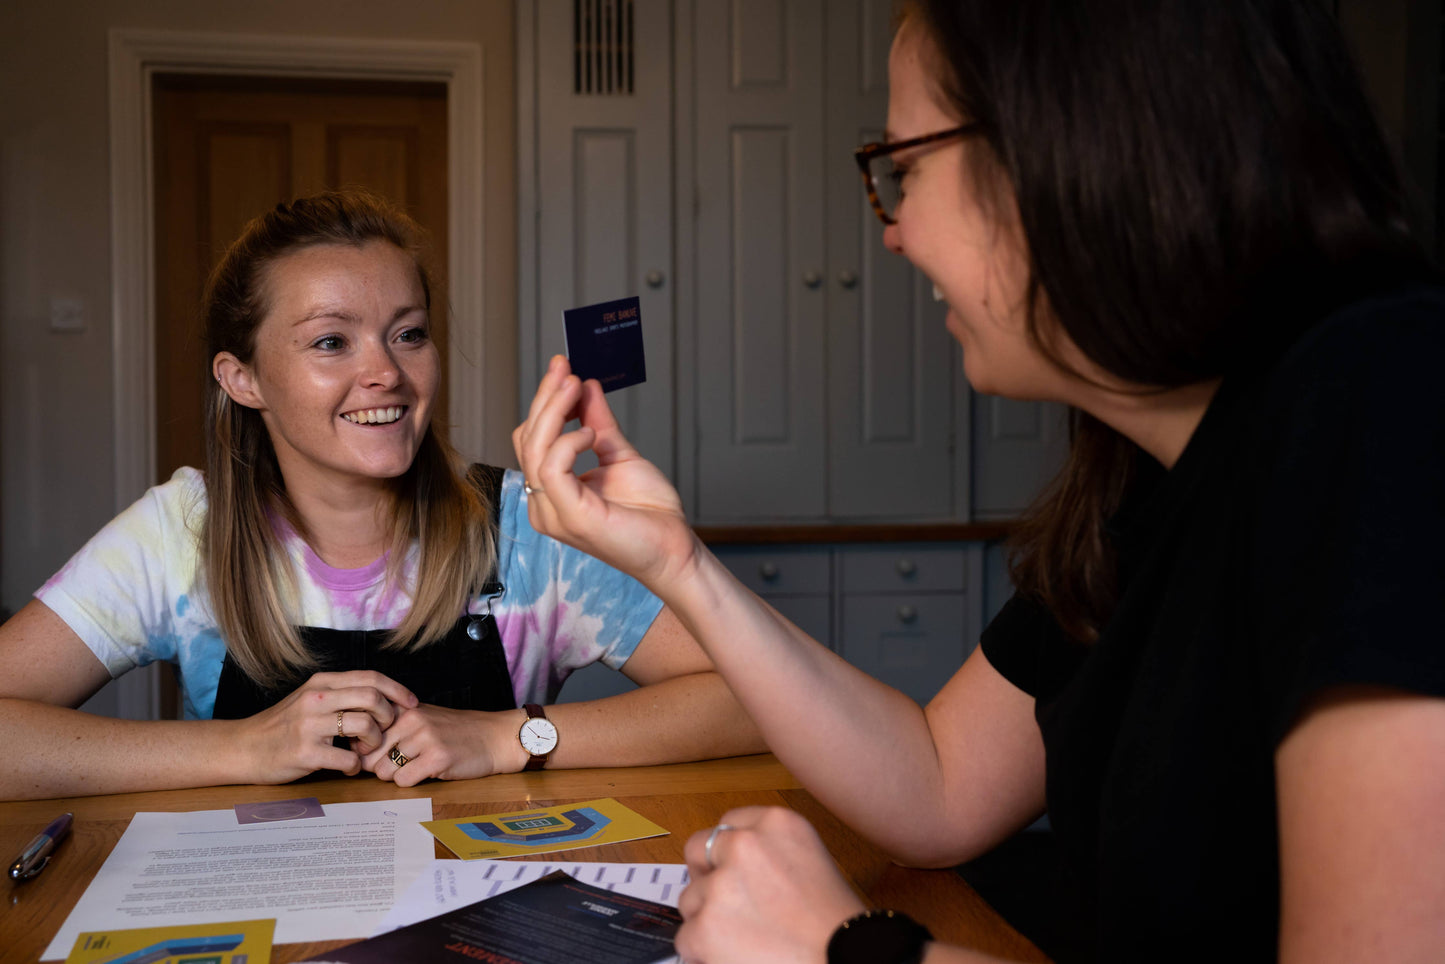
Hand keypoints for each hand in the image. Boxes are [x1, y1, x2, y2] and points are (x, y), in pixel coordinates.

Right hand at [235, 671, 416, 783]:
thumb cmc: (282, 725)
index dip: (398, 690)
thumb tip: (382, 697)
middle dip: (389, 716)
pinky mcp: (305, 753)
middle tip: (386, 731)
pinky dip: (356, 767)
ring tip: (366, 751)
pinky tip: (349, 768)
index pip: (371, 677)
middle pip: (372, 698)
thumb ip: (340, 694)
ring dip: (375, 742)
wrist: (244, 748)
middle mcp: (317, 699)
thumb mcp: (309, 699)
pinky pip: (348, 760)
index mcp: (322, 683)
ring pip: (364, 726)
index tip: (411, 703)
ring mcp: (310, 726)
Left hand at [363, 704, 520, 787]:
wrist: (495, 737)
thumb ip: (393, 727)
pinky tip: (429, 772)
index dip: (368, 751)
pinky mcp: (437, 758)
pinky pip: (403, 781)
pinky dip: (412, 782)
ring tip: (418, 767)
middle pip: (370, 756)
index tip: (381, 754)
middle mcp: (411, 719)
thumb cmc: (457, 731)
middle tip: (403, 765)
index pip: (364, 734)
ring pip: (384, 771)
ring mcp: (425, 738)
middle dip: (380, 767)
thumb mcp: (424, 718)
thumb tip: (356, 748)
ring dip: (397, 776)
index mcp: (405, 708)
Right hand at [513, 355, 701, 593]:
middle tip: (565, 368)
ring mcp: (553, 513)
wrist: (674, 547)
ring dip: (553, 411)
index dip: (544, 402)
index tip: (563, 368)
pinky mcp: (570, 517)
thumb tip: (585, 387)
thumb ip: (598, 423)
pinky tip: (589, 433)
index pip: (532, 439)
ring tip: (576, 387)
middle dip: (545, 398)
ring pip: (534, 450)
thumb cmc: (649, 512)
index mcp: (550, 491)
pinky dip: (567, 442)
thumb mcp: (619, 454)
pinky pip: (551, 470)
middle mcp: (544, 504)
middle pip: (527, 439)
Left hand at [675, 807, 865, 963]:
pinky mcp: (705, 926)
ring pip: (691, 899)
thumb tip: (733, 864)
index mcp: (777, 823)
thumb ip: (771, 852)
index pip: (730, 823)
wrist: (843, 961)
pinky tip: (736, 956)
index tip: (728, 867)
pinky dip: (703, 952)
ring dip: (708, 919)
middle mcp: (745, 845)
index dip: (726, 851)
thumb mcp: (811, 861)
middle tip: (722, 902)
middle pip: (698, 850)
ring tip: (745, 939)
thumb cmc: (837, 925)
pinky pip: (686, 938)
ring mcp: (721, 885)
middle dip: (705, 875)